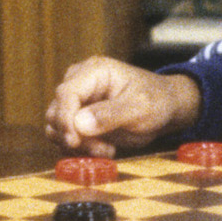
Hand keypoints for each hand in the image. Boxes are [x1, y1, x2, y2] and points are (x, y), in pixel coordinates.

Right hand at [45, 56, 198, 154]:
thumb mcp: (141, 107)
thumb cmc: (157, 100)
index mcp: (94, 71)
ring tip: (106, 149)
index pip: (66, 93)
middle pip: (56, 112)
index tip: (75, 141)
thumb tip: (79, 124)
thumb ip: (111, 114)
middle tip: (103, 149)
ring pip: (56, 128)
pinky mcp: (78, 119)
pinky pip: (65, 137)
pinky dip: (79, 149)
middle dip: (75, 136)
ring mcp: (77, 102)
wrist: (165, 108)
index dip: (65, 119)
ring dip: (77, 145)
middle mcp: (79, 83)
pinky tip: (103, 149)